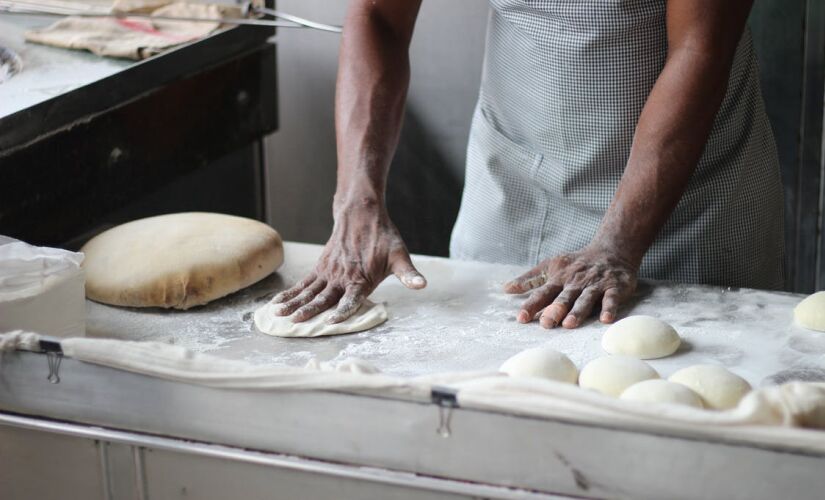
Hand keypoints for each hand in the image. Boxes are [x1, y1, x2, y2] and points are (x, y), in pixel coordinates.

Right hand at [271, 201, 425, 322]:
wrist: (362, 214)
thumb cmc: (383, 238)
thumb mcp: (400, 256)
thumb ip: (408, 274)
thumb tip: (422, 285)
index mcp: (361, 279)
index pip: (351, 299)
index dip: (342, 310)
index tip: (331, 321)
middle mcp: (342, 277)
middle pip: (323, 297)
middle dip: (309, 311)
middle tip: (295, 322)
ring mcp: (329, 272)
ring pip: (309, 291)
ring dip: (294, 303)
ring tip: (279, 315)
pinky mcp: (321, 267)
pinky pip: (303, 283)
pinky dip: (290, 293)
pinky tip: (278, 303)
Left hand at [504, 246, 637, 328]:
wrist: (612, 250)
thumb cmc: (577, 263)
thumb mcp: (551, 266)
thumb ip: (530, 279)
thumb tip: (505, 289)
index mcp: (559, 278)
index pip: (543, 293)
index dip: (532, 305)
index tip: (521, 318)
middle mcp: (576, 282)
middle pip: (564, 297)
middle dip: (555, 310)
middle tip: (546, 323)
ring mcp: (595, 284)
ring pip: (585, 299)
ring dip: (578, 311)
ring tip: (570, 324)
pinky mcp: (615, 287)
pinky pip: (611, 298)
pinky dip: (609, 308)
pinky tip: (605, 319)